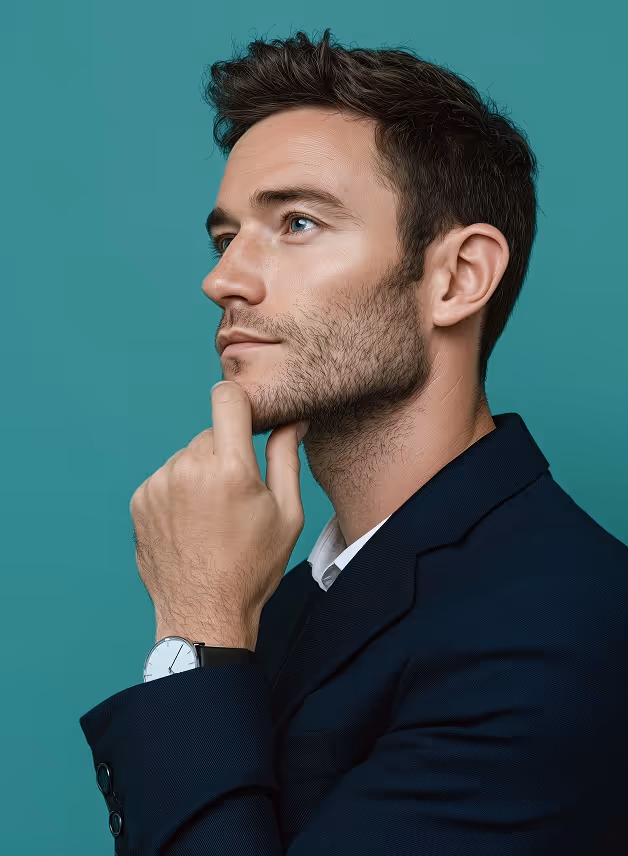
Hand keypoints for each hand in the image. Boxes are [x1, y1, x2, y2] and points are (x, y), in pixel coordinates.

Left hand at [130, 381, 309, 648]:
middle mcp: (189, 468)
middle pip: (211, 433)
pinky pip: (166, 477)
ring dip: (201, 473)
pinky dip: (179, 491)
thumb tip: (293, 420)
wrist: (203, 612)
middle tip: (237, 495)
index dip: (242, 403)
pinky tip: (191, 524)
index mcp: (230, 468)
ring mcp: (159, 484)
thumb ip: (287, 458)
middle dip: (226, 454)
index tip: (250, 420)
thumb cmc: (252, 568)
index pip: (228, 398)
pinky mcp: (140, 499)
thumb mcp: (287, 514)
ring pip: (188, 456)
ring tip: (211, 517)